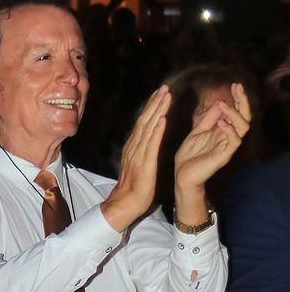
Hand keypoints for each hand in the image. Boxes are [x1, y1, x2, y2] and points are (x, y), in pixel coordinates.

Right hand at [101, 85, 170, 231]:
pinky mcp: (145, 163)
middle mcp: (134, 147)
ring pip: (148, 128)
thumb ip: (143, 152)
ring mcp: (138, 154)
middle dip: (155, 103)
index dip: (152, 107)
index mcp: (134, 147)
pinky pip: (151, 144)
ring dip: (157, 110)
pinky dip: (157, 130)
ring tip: (166, 96)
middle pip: (145, 120)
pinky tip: (162, 119)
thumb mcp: (140, 164)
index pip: (143, 123)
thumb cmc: (134, 187)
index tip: (161, 94)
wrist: (125, 203)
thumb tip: (149, 142)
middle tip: (165, 87)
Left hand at [174, 82, 250, 191]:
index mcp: (222, 131)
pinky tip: (220, 122)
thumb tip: (219, 102)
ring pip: (243, 128)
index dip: (237, 98)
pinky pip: (233, 142)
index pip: (236, 112)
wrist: (181, 176)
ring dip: (234, 114)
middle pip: (245, 117)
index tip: (234, 85)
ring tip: (223, 104)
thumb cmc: (189, 156)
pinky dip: (228, 130)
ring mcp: (227, 147)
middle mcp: (228, 138)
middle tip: (237, 88)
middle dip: (242, 102)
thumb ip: (208, 119)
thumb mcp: (197, 132)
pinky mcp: (223, 157)